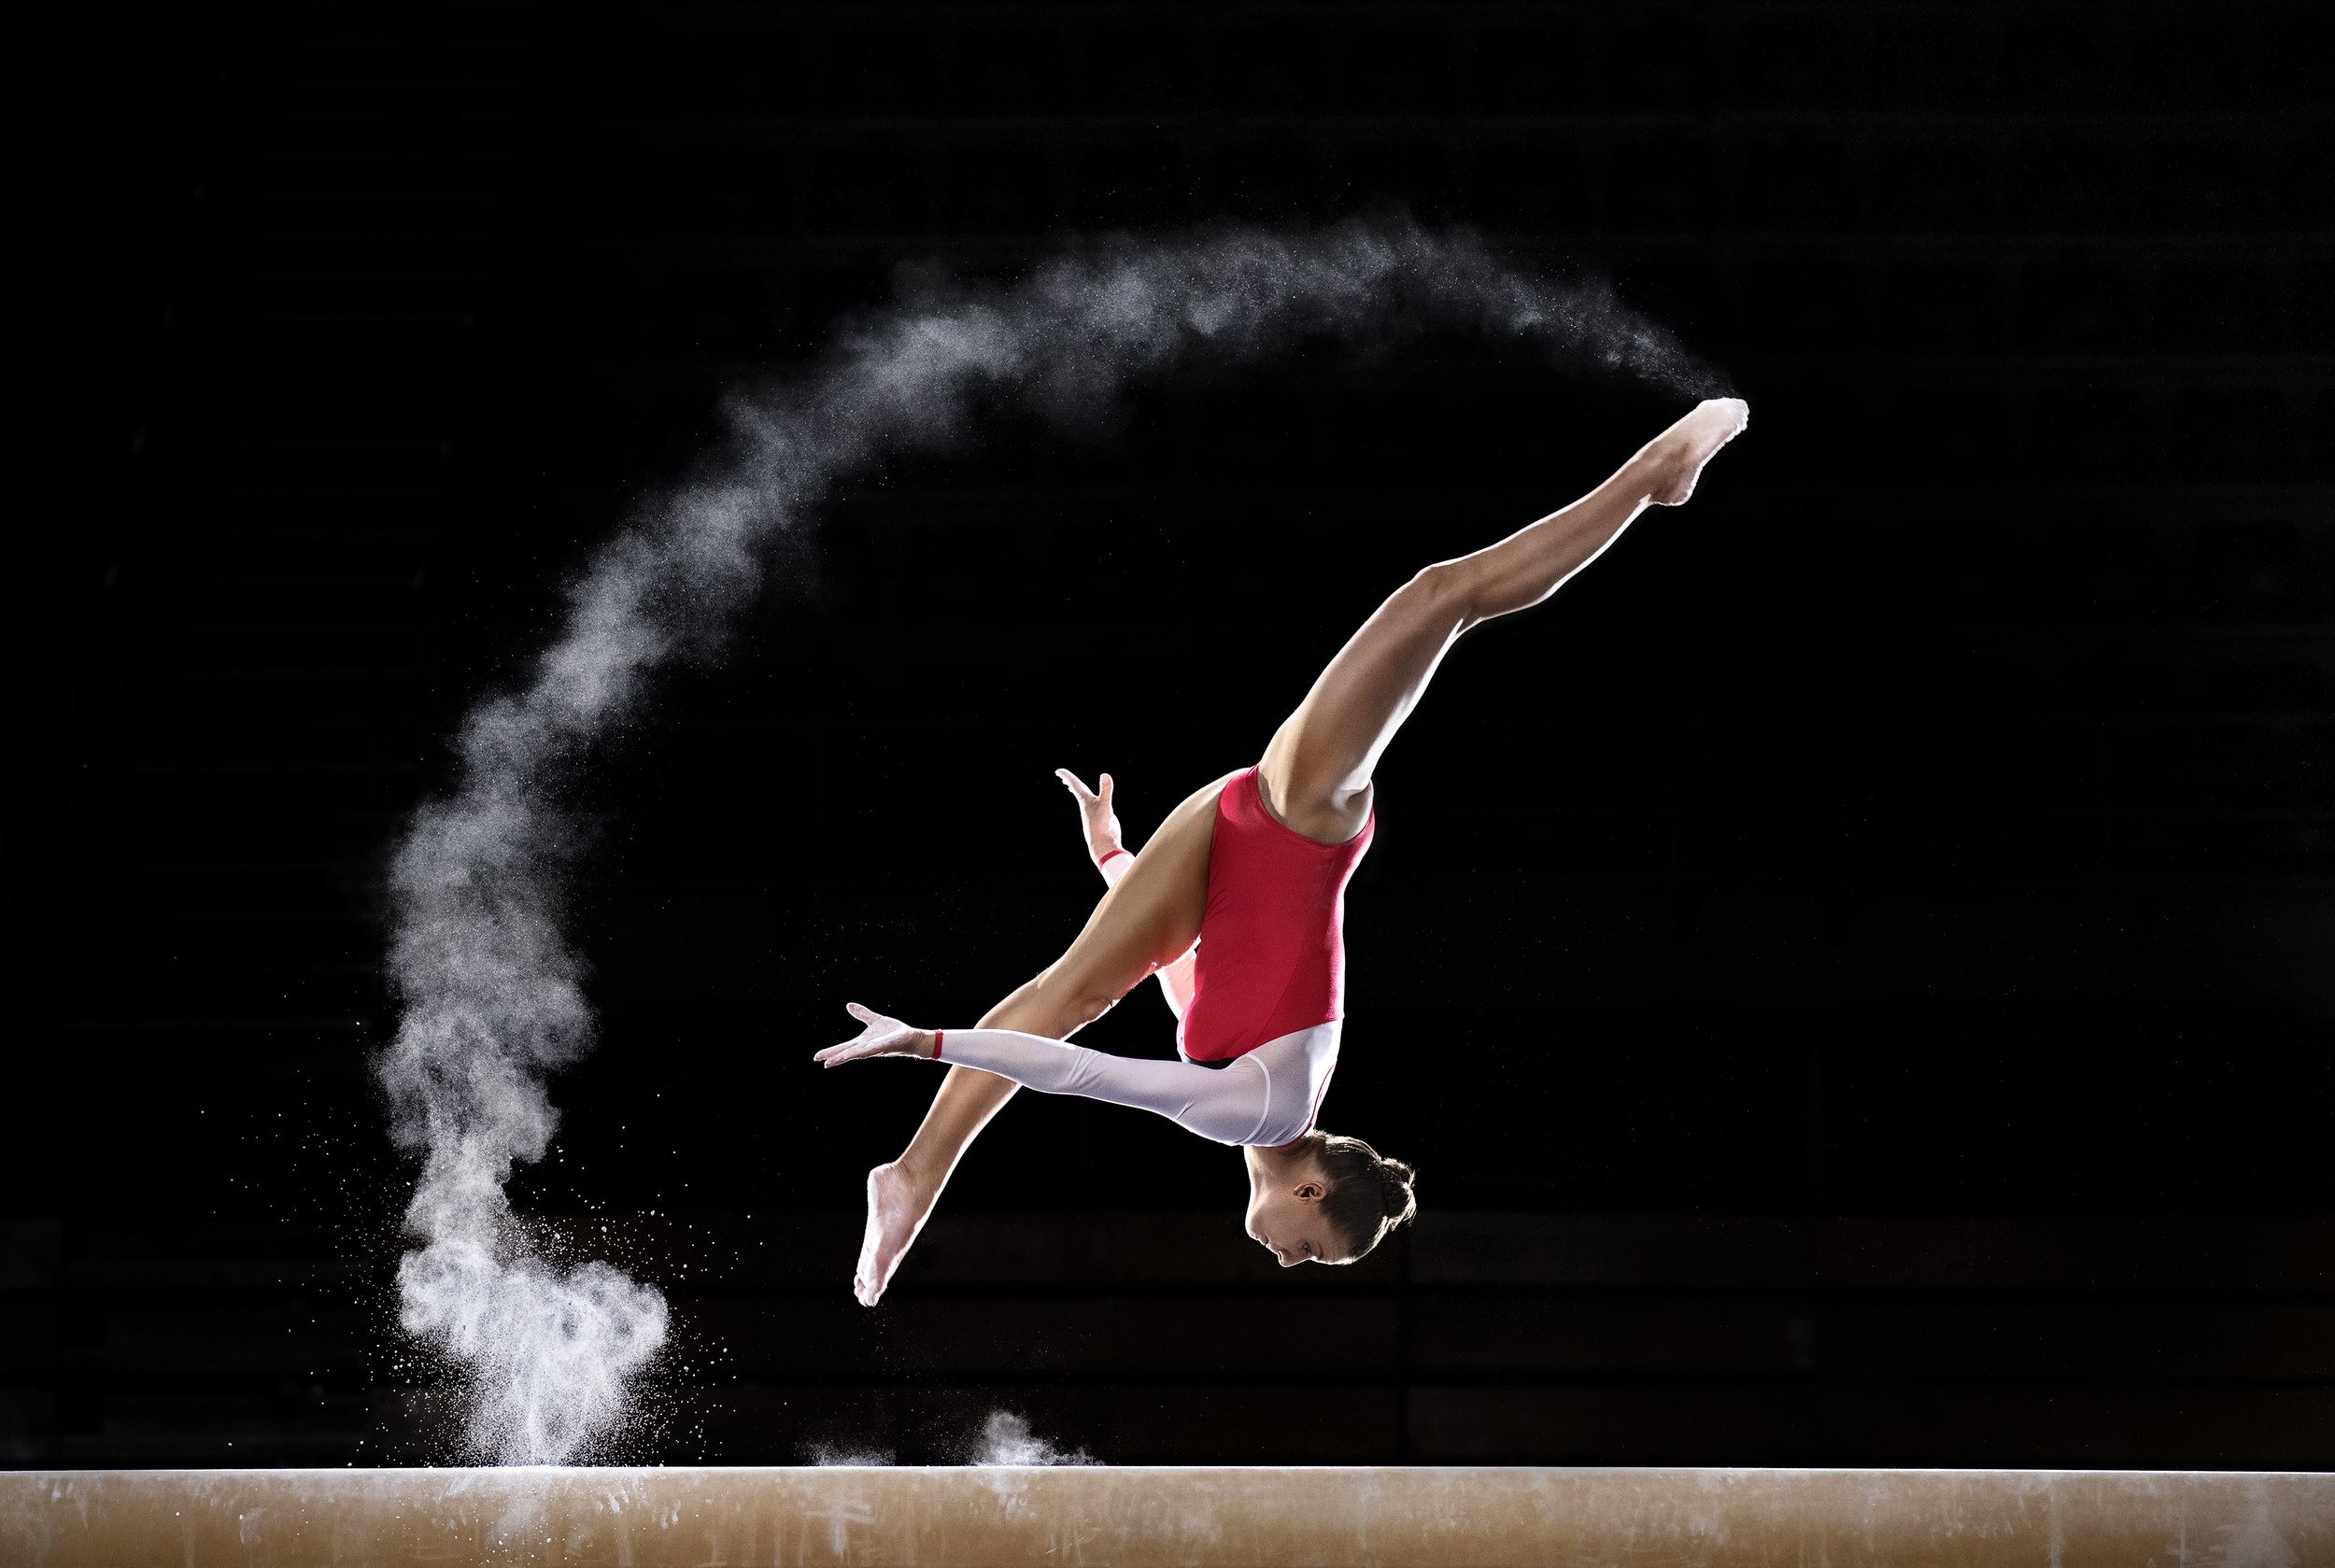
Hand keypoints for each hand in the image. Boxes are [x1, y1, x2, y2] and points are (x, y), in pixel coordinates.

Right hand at [815, 1003, 934, 1067]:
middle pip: (847, 1053)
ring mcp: (875, 1049)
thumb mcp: (875, 1020)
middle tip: (820, 1062)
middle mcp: (867, 1048)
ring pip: (856, 1054)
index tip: (817, 1057)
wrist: (911, 1037)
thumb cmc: (894, 1032)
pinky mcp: (884, 1046)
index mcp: (863, 1042)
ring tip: (830, 1063)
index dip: (831, 1051)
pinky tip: (854, 1053)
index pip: (844, 1047)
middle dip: (834, 1057)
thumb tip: (848, 1005)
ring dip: (843, 1058)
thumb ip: (862, 1014)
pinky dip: (861, 1052)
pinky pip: (870, 1049)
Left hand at [1056, 768, 1122, 862]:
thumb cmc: (1101, 825)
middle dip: (1069, 782)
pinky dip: (1089, 800)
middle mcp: (1086, 805)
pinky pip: (1093, 805)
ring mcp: (1092, 812)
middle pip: (1076, 790)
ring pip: (1083, 798)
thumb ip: (1105, 790)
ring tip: (1071, 787)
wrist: (1103, 843)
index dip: (1067, 777)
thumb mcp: (1105, 805)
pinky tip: (1091, 802)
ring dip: (1077, 791)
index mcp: (1085, 801)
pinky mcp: (1100, 817)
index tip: (1058, 771)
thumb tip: (1105, 775)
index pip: (1075, 785)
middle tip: (1061, 775)